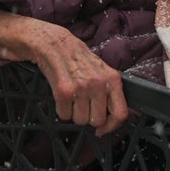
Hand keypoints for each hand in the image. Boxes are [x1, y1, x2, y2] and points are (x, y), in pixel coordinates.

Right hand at [0, 10, 127, 135]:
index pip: (121, 113)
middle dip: (87, 116)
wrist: (49, 40)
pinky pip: (64, 115)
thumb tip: (113, 116)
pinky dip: (61, 110)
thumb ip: (108, 89)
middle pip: (97, 120)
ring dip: (73, 113)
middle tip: (80, 103)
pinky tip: (60, 96)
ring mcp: (82, 86)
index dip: (111, 127)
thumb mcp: (99, 68)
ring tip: (70, 96)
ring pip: (80, 120)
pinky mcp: (63, 90)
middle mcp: (99, 83)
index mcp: (112, 78)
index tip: (102, 130)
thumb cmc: (74, 55)